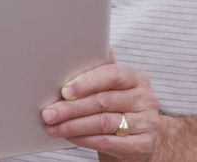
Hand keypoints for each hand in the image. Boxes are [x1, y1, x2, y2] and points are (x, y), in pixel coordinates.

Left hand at [41, 53, 161, 160]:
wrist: (141, 141)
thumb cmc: (118, 108)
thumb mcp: (113, 88)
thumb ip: (97, 73)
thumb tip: (75, 51)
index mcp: (136, 78)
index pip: (111, 75)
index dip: (86, 83)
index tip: (64, 91)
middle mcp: (145, 98)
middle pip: (103, 101)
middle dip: (71, 108)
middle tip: (49, 113)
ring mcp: (147, 122)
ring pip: (103, 123)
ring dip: (73, 126)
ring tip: (53, 127)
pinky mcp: (144, 145)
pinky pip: (108, 142)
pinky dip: (85, 140)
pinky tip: (70, 137)